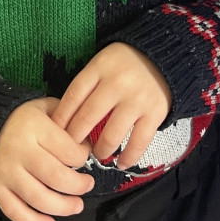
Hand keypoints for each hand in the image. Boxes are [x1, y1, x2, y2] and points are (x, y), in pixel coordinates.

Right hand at [0, 96, 94, 220]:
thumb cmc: (22, 119)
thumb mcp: (45, 108)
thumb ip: (66, 120)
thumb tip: (87, 145)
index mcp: (34, 126)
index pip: (68, 150)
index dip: (83, 157)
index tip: (86, 157)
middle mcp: (19, 150)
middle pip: (56, 177)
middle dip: (78, 185)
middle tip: (87, 185)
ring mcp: (5, 172)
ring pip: (39, 198)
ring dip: (63, 207)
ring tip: (77, 206)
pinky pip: (16, 212)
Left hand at [52, 43, 172, 170]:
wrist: (164, 56)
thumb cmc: (125, 64)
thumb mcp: (103, 63)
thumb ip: (87, 85)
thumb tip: (64, 119)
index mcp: (100, 67)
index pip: (73, 96)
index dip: (61, 118)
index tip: (55, 134)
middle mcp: (117, 83)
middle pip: (87, 117)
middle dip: (75, 139)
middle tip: (72, 150)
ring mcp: (136, 99)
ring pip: (110, 135)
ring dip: (100, 151)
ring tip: (97, 154)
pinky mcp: (155, 113)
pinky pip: (138, 142)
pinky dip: (128, 157)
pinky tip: (121, 164)